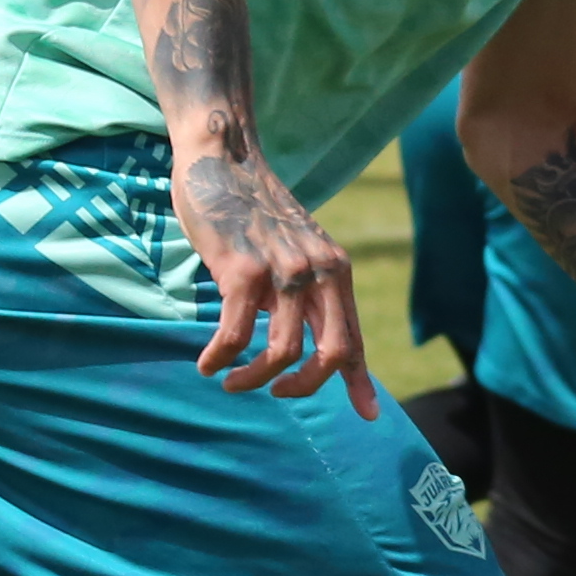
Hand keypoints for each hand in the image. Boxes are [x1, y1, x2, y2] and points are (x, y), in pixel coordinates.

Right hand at [173, 144, 369, 409]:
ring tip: (230, 381)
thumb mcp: (297, 248)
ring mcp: (283, 271)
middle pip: (332, 353)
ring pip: (281, 353)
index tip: (368, 416)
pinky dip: (220, 359)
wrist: (223, 158)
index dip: (360, 382)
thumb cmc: (254, 211)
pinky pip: (235, 335)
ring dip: (252, 379)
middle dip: (304, 387)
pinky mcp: (243, 270)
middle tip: (275, 394)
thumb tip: (312, 341)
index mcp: (336, 270)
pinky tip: (207, 363)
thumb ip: (309, 290)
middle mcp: (319, 272)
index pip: (354, 337)